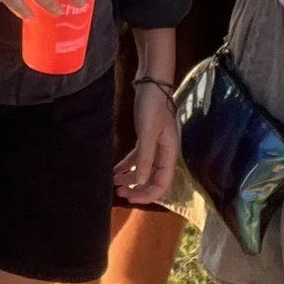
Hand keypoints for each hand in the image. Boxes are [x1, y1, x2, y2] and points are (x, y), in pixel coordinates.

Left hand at [114, 77, 179, 204]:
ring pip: (144, 170)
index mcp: (169, 154)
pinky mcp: (146, 139)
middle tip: (119, 194)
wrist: (152, 84)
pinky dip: (127, 166)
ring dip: (130, 179)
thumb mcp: (148, 133)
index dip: (148, 195)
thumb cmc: (153, 107)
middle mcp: (164, 154)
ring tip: (115, 185)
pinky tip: (115, 171)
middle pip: (153, 180)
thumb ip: (145, 158)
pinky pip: (137, 159)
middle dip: (137, 189)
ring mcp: (155, 147)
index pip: (162, 184)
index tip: (130, 198)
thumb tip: (140, 183)